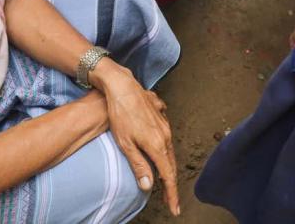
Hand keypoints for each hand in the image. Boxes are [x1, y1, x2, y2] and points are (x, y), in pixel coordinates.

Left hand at [91, 60, 179, 215]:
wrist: (122, 87)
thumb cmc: (120, 115)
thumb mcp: (125, 144)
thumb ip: (138, 165)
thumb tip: (147, 186)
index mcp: (157, 145)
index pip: (168, 175)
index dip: (171, 193)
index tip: (174, 208)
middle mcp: (165, 135)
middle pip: (170, 164)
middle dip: (170, 183)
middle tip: (169, 200)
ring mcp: (164, 124)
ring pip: (169, 149)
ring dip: (167, 165)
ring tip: (164, 178)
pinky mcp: (160, 115)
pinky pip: (165, 135)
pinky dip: (164, 147)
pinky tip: (160, 148)